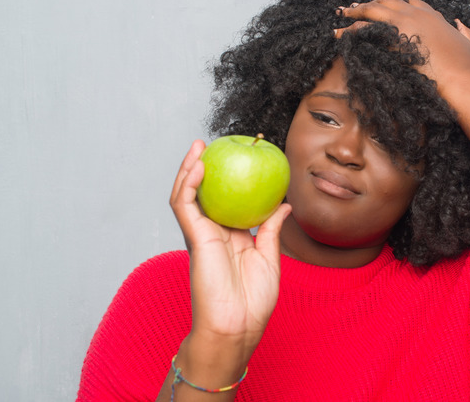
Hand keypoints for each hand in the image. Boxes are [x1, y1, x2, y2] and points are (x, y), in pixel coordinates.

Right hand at [169, 140, 291, 356]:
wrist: (237, 326)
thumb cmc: (253, 301)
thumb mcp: (269, 258)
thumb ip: (272, 229)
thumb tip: (284, 204)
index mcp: (231, 237)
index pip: (227, 201)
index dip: (231, 181)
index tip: (242, 159)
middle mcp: (213, 233)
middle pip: (204, 193)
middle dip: (204, 168)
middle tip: (214, 144)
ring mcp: (201, 234)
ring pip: (188, 194)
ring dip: (190, 169)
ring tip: (199, 146)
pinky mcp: (194, 238)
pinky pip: (185, 205)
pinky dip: (188, 184)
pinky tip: (199, 166)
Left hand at [334, 0, 469, 91]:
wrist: (460, 79)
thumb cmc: (467, 68)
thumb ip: (465, 32)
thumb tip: (459, 24)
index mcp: (433, 16)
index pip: (411, 2)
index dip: (397, 4)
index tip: (386, 7)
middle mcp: (417, 15)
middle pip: (388, 1)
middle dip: (372, 4)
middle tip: (357, 7)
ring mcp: (404, 23)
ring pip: (373, 9)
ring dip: (356, 10)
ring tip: (342, 13)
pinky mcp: (393, 37)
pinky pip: (364, 28)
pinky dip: (350, 28)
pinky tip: (339, 32)